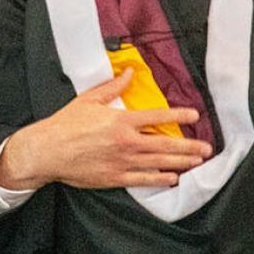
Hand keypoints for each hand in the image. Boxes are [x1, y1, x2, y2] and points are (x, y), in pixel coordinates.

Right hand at [0, 71, 212, 189]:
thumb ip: (112, 88)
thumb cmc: (65, 124)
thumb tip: (129, 73)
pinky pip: (143, 180)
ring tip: (197, 162)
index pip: (156, 117)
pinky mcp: (114, 178)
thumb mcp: (89, 101)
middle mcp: (126, 142)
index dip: (178, 116)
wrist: (46, 152)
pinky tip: (173, 178)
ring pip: (158, 163)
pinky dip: (160, 179)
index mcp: (121, 121)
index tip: (194, 116)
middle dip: (188, 146)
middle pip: (164, 144)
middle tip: (207, 148)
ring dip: (180, 162)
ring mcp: (122, 162)